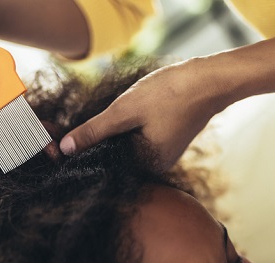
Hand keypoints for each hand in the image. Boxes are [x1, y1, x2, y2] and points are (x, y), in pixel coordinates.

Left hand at [60, 57, 230, 169]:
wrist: (209, 81)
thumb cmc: (171, 94)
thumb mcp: (125, 111)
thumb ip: (94, 131)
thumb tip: (65, 148)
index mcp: (145, 166)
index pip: (105, 166)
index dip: (85, 151)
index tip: (68, 142)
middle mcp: (153, 168)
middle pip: (115, 158)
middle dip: (99, 142)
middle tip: (92, 124)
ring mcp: (161, 157)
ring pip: (126, 148)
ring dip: (114, 134)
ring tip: (116, 116)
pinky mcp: (165, 145)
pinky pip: (139, 142)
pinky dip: (129, 130)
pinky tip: (130, 115)